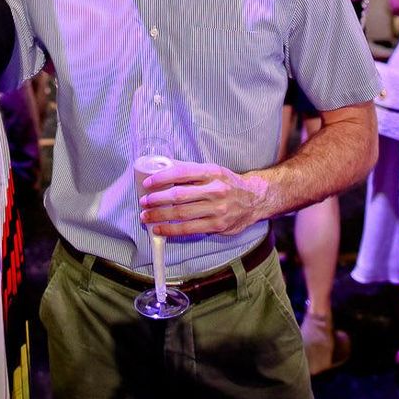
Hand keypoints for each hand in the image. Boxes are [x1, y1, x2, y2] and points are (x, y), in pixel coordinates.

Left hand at [138, 159, 269, 237]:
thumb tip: (163, 168)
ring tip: (146, 216)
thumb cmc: (227, 184)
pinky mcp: (217, 225)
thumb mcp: (212, 171)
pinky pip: (189, 229)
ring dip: (160, 216)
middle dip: (157, 199)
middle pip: (180, 196)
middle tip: (143, 202)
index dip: (163, 178)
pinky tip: (159, 229)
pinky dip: (171, 230)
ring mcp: (216, 209)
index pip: (182, 173)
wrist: (254, 199)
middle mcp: (214, 190)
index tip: (148, 183)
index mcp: (211, 172)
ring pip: (182, 214)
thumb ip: (190, 171)